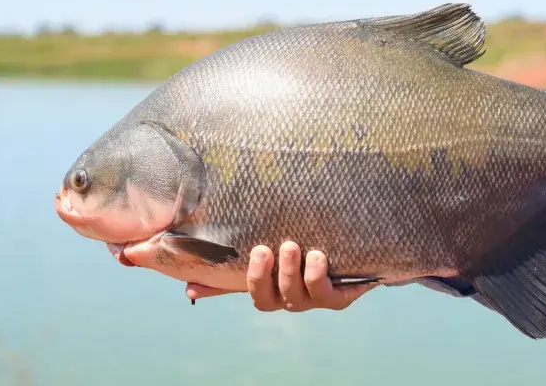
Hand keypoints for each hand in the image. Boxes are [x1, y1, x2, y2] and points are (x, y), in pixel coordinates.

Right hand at [185, 241, 377, 311]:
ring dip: (292, 272)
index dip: (244, 282)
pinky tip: (319, 256)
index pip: (253, 294)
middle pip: (270, 299)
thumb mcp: (271, 255)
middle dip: (265, 275)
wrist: (357, 254)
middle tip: (266, 247)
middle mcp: (290, 299)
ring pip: (297, 296)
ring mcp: (314, 300)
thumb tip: (188, 288)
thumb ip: (232, 267)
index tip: (249, 253)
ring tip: (293, 246)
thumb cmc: (305, 253)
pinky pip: (327, 294)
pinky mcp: (339, 298)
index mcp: (272, 291)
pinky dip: (319, 275)